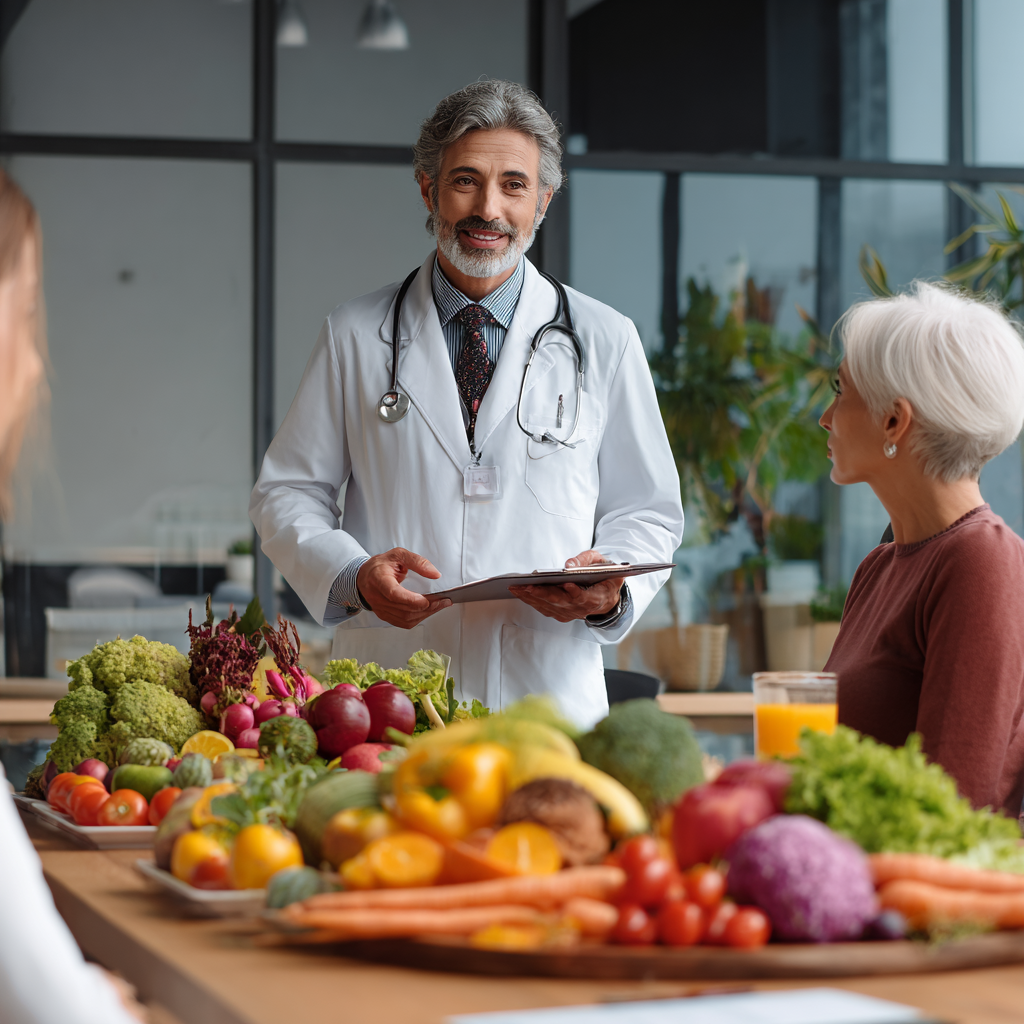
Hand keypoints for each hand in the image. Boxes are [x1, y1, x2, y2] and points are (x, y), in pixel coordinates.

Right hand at [356, 548, 451, 628]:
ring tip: (438, 605)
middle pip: (403, 609)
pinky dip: (418, 618)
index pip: (393, 593)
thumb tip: (434, 574)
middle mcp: (377, 596)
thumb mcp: (398, 554)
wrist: (365, 576)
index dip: (411, 600)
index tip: (426, 600)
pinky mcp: (385, 616)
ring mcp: (380, 608)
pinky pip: (403, 622)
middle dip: (426, 607)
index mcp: (379, 579)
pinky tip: (427, 610)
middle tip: (442, 600)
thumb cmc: (381, 566)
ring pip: (405, 618)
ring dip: (425, 613)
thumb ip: (417, 561)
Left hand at [509, 549, 624, 622]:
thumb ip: (586, 560)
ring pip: (549, 606)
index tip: (566, 584)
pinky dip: (531, 600)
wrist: (608, 598)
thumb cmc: (604, 578)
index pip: (583, 597)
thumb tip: (569, 565)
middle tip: (526, 586)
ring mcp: (570, 614)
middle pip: (560, 602)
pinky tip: (520, 592)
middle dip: (542, 594)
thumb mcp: (603, 563)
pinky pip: (544, 608)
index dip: (574, 592)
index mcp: (596, 597)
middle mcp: (582, 609)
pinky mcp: (561, 614)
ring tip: (516, 587)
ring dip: (531, 597)